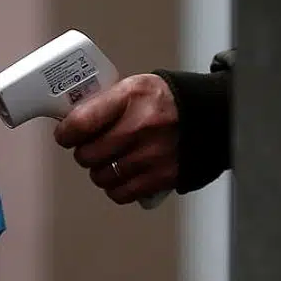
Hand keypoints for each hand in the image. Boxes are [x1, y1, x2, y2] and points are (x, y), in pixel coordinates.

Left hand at [53, 73, 179, 204]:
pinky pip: (120, 193)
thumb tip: (67, 123)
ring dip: (102, 171)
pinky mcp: (162, 177)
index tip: (66, 135)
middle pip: (86, 155)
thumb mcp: (135, 87)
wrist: (214, 115)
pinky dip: (117, 187)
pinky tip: (124, 174)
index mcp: (131, 96)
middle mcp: (141, 125)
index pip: (80, 123)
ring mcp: (152, 154)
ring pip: (101, 177)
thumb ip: (103, 103)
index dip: (66, 133)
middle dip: (86, 152)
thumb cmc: (167, 102)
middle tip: (96, 146)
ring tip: (114, 158)